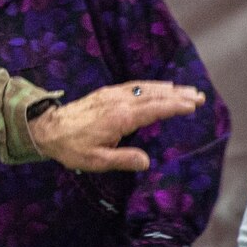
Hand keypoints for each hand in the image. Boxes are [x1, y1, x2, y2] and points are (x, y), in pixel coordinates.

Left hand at [27, 81, 204, 171]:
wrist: (47, 128)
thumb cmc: (71, 147)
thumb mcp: (97, 160)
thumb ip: (123, 160)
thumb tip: (146, 161)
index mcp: (120, 118)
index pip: (153, 109)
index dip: (174, 106)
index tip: (192, 105)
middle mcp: (118, 102)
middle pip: (153, 95)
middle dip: (177, 95)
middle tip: (199, 95)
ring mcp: (111, 95)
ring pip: (144, 88)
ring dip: (167, 88)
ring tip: (186, 90)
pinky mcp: (105, 94)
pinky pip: (133, 86)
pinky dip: (150, 86)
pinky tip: (158, 88)